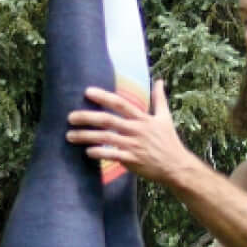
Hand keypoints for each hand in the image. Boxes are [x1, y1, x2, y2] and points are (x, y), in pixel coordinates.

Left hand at [70, 82, 199, 186]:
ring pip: (106, 138)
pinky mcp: (132, 160)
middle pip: (108, 120)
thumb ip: (159, 98)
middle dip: (87, 117)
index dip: (103, 96)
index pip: (120, 104)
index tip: (87, 92)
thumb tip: (159, 80)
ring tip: (69, 136)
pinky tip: (87, 152)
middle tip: (70, 117)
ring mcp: (133, 145)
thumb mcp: (165, 117)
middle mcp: (136, 130)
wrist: (176, 166)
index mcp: (142, 118)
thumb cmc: (169, 141)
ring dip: (86, 136)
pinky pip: (112, 155)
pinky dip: (99, 153)